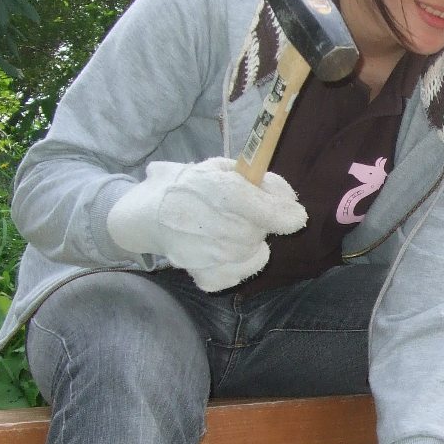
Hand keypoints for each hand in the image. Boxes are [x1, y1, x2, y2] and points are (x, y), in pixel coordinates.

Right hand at [106, 157, 306, 291]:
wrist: (146, 213)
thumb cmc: (191, 186)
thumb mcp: (220, 167)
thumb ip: (257, 179)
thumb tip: (290, 201)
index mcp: (209, 188)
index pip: (253, 206)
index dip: (280, 214)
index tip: (297, 217)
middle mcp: (204, 223)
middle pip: (255, 232)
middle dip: (260, 224)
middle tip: (247, 216)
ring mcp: (201, 254)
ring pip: (251, 253)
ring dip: (251, 242)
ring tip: (232, 230)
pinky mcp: (201, 276)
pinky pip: (239, 274)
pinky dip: (242, 263)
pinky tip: (228, 250)